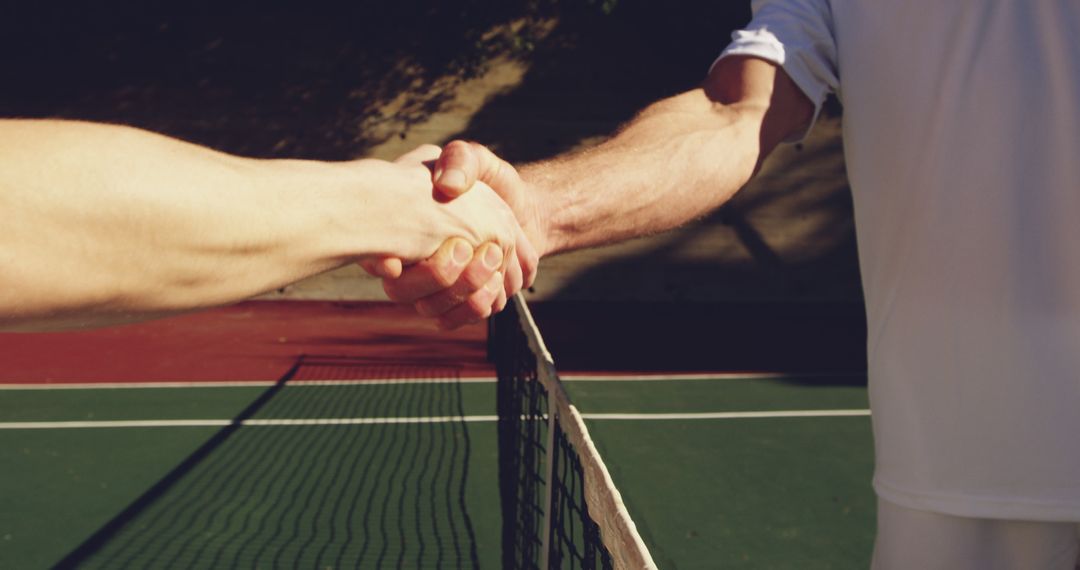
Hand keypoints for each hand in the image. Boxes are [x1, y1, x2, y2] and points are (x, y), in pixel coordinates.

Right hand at [364, 142, 542, 328]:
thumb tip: (447, 186)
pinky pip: (454, 319)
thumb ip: (460, 162)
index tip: (393, 263)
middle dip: (435, 274)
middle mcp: (405, 261)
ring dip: (462, 288)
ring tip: (491, 257)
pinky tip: (497, 281)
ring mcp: (428, 286)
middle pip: (400, 291)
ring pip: (430, 308)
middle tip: (464, 246)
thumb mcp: (472, 159)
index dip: (375, 260)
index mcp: (397, 226)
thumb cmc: (488, 182)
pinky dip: (476, 303)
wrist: (519, 209)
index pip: (372, 251)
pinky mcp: (454, 302)